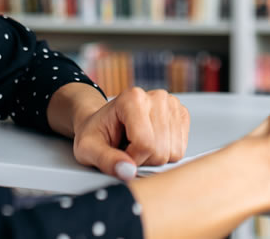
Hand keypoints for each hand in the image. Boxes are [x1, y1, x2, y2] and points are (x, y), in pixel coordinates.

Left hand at [71, 87, 189, 180]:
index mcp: (132, 99)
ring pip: (173, 152)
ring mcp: (171, 104)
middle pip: (161, 150)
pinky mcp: (181, 114)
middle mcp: (156, 97)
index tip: (119, 155)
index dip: (132, 159)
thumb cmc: (97, 133)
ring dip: (155, 157)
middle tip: (128, 150)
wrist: (105, 122)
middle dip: (143, 160)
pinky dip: (166, 152)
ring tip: (138, 145)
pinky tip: (152, 142)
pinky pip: (181, 148)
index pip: (145, 143)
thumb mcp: (89, 149)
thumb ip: (106, 160)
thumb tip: (128, 172)